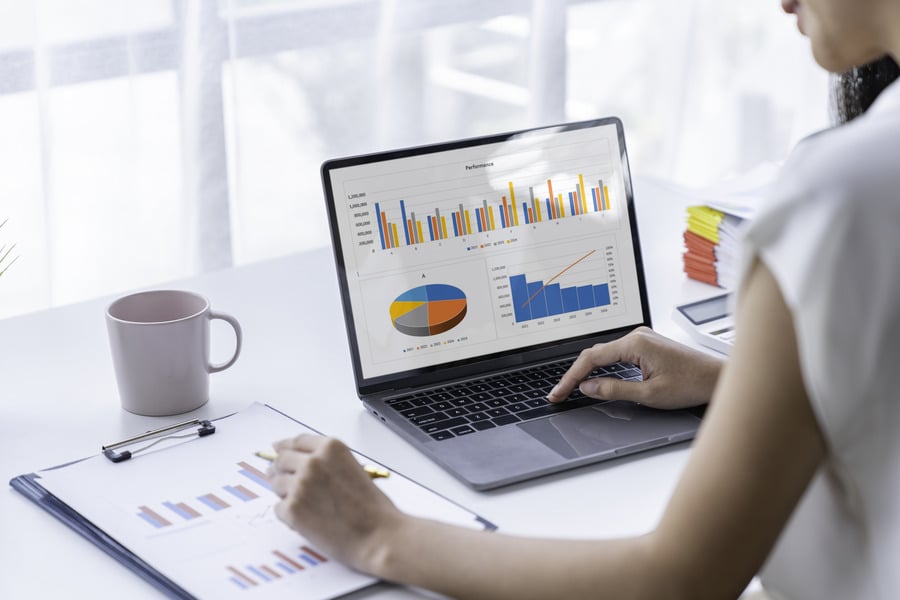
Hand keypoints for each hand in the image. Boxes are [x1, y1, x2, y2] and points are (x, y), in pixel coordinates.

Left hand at [268, 434, 403, 572]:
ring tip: (306, 507)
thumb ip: (328, 462)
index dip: (286, 447)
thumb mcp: (353, 469)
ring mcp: (300, 484)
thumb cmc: (372, 508)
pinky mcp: (292, 509)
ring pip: (276, 483)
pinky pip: (279, 508)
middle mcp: (313, 462)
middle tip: (281, 479)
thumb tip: (301, 463)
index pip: (298, 441)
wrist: (378, 535)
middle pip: (282, 459)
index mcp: (331, 448)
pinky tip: (307, 521)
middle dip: (280, 469)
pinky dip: (288, 515)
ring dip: (285, 493)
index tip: (279, 449)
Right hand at [547, 326, 722, 409]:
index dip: (571, 378)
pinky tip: (594, 379)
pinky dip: (602, 367)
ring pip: (604, 354)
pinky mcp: (646, 345)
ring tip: (571, 388)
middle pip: (594, 354)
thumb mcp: (649, 394)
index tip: (559, 393)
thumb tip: (588, 388)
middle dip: (575, 375)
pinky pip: (616, 354)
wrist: (717, 378)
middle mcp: (636, 336)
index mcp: (635, 343)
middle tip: (559, 394)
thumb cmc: (691, 384)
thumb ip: (614, 390)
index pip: (591, 359)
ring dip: (587, 371)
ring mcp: (641, 339)